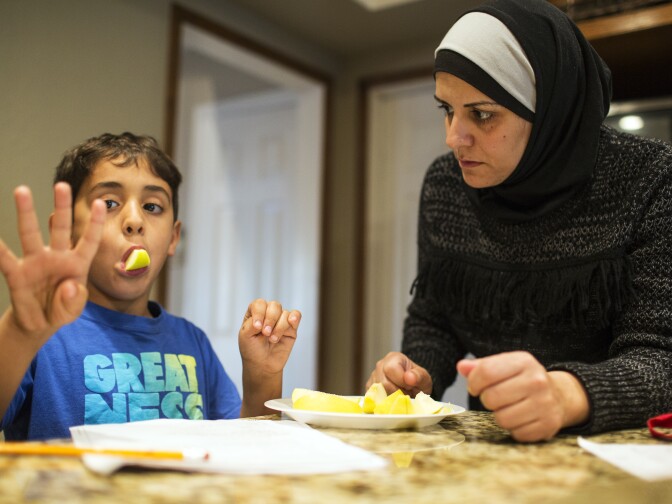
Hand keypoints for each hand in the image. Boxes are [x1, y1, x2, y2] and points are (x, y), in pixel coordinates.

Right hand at [0, 183, 104, 346]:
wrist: (39, 324)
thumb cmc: (61, 310)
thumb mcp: (72, 312)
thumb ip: (74, 301)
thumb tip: (69, 286)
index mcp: (77, 264)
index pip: (89, 240)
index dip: (95, 223)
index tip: (101, 203)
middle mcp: (57, 257)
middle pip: (61, 228)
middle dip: (62, 207)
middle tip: (62, 185)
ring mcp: (35, 262)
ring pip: (31, 233)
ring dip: (27, 213)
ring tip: (22, 190)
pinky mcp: (17, 274)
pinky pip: (6, 259)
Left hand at [238, 299, 300, 375]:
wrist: (263, 365)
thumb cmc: (252, 350)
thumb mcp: (245, 336)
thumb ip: (251, 324)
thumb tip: (263, 320)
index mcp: (255, 313)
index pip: (259, 304)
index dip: (259, 313)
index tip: (257, 327)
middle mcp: (268, 313)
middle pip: (274, 305)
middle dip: (270, 319)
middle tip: (266, 333)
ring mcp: (281, 320)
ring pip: (285, 313)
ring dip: (279, 327)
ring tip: (273, 340)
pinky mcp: (292, 328)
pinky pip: (296, 315)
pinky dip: (294, 318)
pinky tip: (291, 323)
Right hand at [366, 351, 431, 396]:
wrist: (412, 387)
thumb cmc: (417, 380)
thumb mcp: (424, 378)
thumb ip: (419, 376)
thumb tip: (408, 378)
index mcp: (393, 358)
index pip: (391, 369)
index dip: (401, 382)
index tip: (410, 387)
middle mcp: (380, 366)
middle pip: (383, 383)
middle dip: (397, 393)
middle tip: (406, 394)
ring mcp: (373, 378)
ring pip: (378, 393)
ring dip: (391, 399)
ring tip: (400, 396)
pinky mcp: (370, 390)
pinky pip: (375, 399)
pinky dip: (385, 403)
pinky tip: (393, 400)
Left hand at [457, 351, 589, 441]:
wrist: (558, 395)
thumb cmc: (523, 379)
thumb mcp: (504, 366)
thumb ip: (480, 366)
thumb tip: (462, 367)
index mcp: (523, 361)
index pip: (485, 372)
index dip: (474, 383)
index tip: (476, 387)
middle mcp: (537, 381)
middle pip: (491, 397)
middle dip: (487, 400)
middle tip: (495, 399)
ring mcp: (545, 404)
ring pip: (502, 419)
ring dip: (500, 416)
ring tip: (508, 408)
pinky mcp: (549, 425)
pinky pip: (517, 434)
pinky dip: (514, 429)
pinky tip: (521, 419)